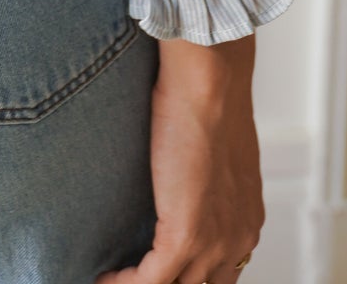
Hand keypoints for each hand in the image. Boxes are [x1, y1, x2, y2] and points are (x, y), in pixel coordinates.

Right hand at [98, 34, 263, 282]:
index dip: (184, 277)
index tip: (149, 268)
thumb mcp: (214, 150)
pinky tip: (100, 277)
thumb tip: (174, 177)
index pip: (218, 276)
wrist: (208, 83)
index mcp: (246, 224)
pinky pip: (150, 283)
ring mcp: (214, 244)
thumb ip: (204, 179)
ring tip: (107, 278)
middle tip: (126, 275)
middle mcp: (237, 242)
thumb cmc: (206, 97)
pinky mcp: (186, 238)